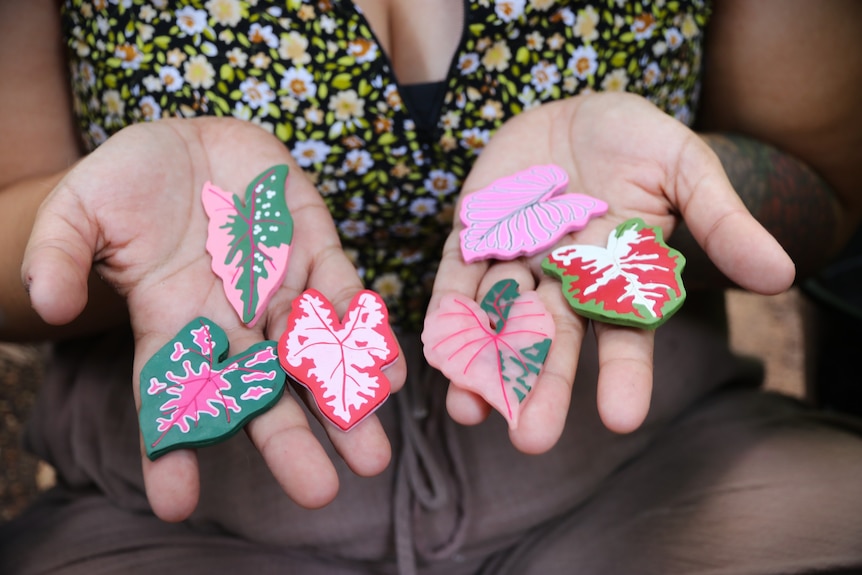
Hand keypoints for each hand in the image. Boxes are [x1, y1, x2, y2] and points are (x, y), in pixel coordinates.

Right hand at [22, 117, 405, 520]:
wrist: (189, 139)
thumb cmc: (129, 180)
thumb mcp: (80, 210)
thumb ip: (59, 254)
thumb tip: (50, 305)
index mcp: (173, 325)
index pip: (171, 397)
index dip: (171, 448)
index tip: (177, 502)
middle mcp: (232, 321)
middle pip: (263, 394)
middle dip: (290, 443)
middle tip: (319, 493)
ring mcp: (278, 290)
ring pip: (315, 358)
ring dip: (344, 404)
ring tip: (371, 454)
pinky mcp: (314, 251)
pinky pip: (344, 297)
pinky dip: (366, 333)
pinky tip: (391, 373)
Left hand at [431, 92, 793, 451]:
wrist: (573, 111)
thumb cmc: (637, 141)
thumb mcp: (685, 168)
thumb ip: (720, 220)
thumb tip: (781, 275)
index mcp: (618, 278)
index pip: (624, 337)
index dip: (624, 376)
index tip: (624, 419)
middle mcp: (564, 282)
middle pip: (552, 342)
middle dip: (541, 387)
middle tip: (531, 440)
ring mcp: (515, 262)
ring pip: (498, 322)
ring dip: (483, 367)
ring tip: (469, 412)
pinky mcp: (472, 238)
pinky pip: (455, 280)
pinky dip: (446, 313)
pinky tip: (435, 353)